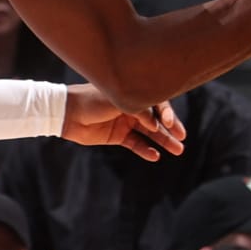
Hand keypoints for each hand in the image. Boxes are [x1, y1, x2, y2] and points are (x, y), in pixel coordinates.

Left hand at [61, 86, 187, 160]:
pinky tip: (155, 156)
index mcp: (133, 93)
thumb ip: (139, 111)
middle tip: (182, 138)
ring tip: (178, 150)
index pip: (157, 102)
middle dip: (170, 128)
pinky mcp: (118, 136)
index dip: (165, 113)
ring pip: (149, 133)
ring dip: (162, 141)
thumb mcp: (119, 101)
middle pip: (156, 119)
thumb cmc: (92, 100)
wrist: (67, 113)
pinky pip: (135, 144)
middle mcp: (132, 107)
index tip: (168, 123)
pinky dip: (145, 150)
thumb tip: (157, 126)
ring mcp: (126, 122)